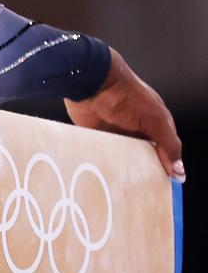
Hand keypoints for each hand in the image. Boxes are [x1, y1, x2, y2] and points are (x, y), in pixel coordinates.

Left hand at [64, 47, 183, 181]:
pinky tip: (105, 175)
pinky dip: (104, 162)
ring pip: (121, 158)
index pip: (163, 152)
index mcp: (153, 125)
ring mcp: (114, 133)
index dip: (164, 168)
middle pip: (141, 157)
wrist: (93, 82)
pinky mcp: (95, 135)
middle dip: (142, 171)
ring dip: (122, 168)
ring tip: (124, 186)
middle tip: (142, 190)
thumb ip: (169, 146)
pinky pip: (101, 154)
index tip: (164, 187)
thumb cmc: (129, 95)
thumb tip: (180, 173)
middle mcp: (134, 130)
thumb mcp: (157, 120)